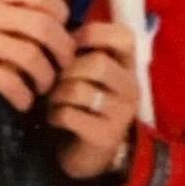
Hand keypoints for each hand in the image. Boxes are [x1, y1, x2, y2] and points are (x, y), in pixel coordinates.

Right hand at [0, 0, 75, 113]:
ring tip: (45, 84)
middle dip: (63, 48)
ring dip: (46, 75)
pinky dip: (23, 94)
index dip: (60, 11)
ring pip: (31, 55)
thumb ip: (3, 1)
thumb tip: (47, 18)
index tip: (65, 27)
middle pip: (43, 26)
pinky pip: (8, 81)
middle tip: (66, 62)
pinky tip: (24, 101)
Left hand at [44, 22, 139, 180]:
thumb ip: (83, 53)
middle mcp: (131, 87)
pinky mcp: (104, 135)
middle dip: (67, 70)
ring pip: (80, 89)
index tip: (72, 46)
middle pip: (98, 63)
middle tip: (55, 81)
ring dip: (56, 95)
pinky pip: (69, 115)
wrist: (93, 154)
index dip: (93, 34)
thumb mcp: (92, 76)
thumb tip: (57, 31)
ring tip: (54, 101)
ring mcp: (121, 113)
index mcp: (129, 66)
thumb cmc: (87, 106)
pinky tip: (55, 119)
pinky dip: (54, 115)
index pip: (124, 36)